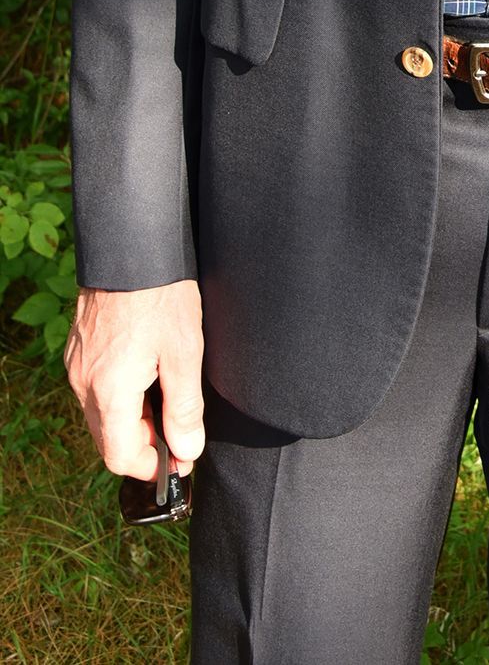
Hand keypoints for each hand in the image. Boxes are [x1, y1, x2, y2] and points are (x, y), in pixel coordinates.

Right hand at [64, 279, 205, 481]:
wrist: (131, 247)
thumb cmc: (161, 295)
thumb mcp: (186, 351)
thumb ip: (185, 408)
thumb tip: (187, 451)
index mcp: (109, 392)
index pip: (121, 457)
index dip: (152, 467)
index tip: (180, 459)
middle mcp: (83, 384)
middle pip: (108, 440)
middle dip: (144, 444)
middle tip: (179, 428)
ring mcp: (76, 366)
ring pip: (100, 416)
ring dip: (132, 420)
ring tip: (167, 396)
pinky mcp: (78, 350)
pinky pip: (93, 390)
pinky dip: (118, 397)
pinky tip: (146, 374)